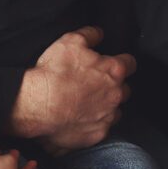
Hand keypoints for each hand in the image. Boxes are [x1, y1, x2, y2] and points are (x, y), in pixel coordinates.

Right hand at [10, 26, 136, 149]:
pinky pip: (102, 129)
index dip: (122, 62)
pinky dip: (95, 124)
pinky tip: (81, 119)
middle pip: (125, 89)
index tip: (115, 64)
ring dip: (107, 107)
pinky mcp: (96, 134)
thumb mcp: (71, 41)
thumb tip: (98, 34)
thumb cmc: (54, 73)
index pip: (130, 64)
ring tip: (89, 104)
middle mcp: (115, 94)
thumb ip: (90, 34)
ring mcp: (107, 116)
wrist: (37, 104)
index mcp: (113, 71)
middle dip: (115, 87)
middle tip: (97, 85)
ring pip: (116, 111)